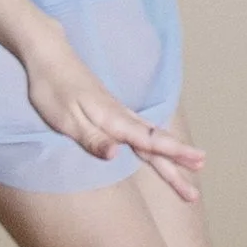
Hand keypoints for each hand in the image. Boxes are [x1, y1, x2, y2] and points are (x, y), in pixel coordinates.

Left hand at [20, 28, 206, 202]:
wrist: (49, 54)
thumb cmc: (52, 88)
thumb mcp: (65, 119)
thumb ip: (92, 139)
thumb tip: (116, 157)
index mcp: (113, 120)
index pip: (149, 141)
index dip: (174, 154)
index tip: (197, 164)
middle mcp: (121, 115)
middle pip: (156, 144)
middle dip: (178, 165)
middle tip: (194, 192)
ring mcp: (118, 111)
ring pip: (152, 136)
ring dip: (172, 154)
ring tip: (194, 165)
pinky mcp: (111, 109)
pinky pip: (142, 130)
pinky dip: (157, 141)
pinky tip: (161, 145)